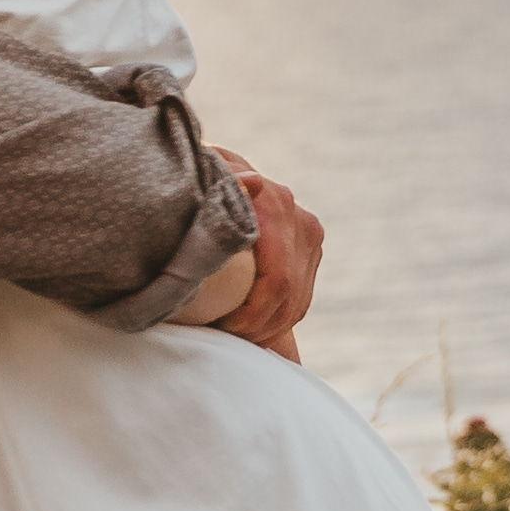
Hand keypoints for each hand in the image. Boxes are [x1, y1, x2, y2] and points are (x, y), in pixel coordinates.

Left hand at [214, 154, 324, 358]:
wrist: (217, 174)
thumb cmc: (199, 180)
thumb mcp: (202, 178)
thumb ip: (223, 181)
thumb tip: (254, 182)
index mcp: (276, 207)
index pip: (277, 281)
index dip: (251, 314)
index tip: (222, 326)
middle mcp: (301, 222)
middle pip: (289, 298)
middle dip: (257, 327)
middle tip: (223, 337)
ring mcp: (309, 237)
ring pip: (297, 304)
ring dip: (267, 330)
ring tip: (232, 337)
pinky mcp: (310, 250)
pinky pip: (300, 300)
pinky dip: (277, 322)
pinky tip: (252, 331)